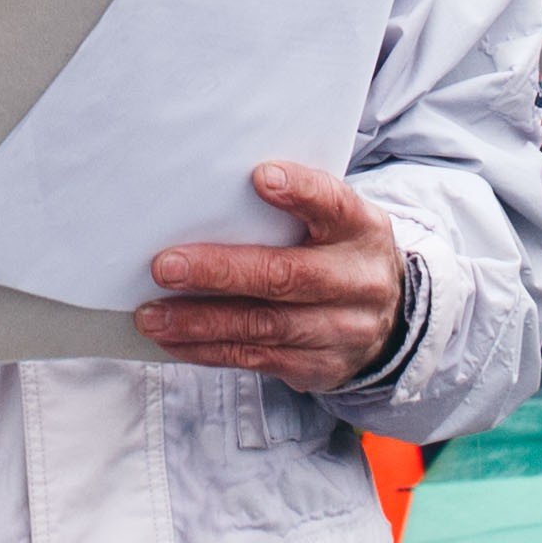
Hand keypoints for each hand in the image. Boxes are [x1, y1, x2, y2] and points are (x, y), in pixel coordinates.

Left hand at [139, 161, 406, 389]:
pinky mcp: (317, 366)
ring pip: (263, 325)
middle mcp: (357, 280)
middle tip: (164, 266)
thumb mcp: (337, 222)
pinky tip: (172, 340)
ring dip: (200, 321)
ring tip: (152, 315)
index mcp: (361, 230)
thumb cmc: (338, 253)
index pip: (334, 205)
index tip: (260, 177)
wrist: (388, 321)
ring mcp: (340, 330)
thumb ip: (296, 207)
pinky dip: (207, 349)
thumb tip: (212, 191)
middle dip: (221, 271)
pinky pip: (255, 358)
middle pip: (287, 276)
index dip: (301, 192)